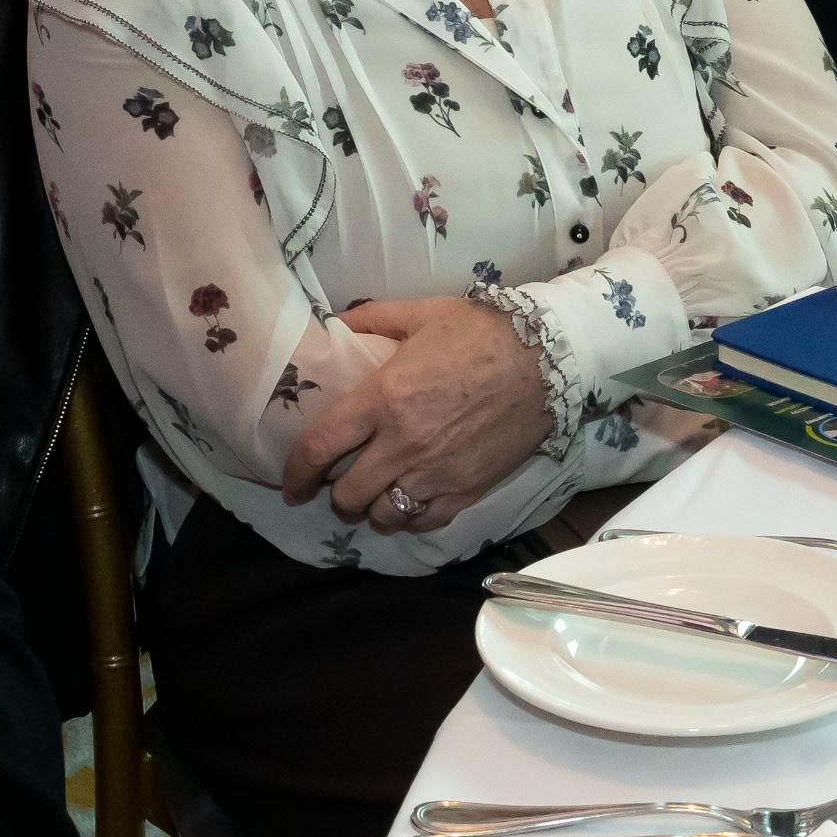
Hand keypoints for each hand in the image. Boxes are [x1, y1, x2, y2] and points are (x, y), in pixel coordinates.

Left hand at [281, 296, 550, 533]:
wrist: (545, 361)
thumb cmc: (480, 333)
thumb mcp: (420, 314)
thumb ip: (372, 319)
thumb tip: (337, 322)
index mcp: (382, 398)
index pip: (320, 447)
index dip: (296, 472)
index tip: (291, 483)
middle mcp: (402, 444)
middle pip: (346, 494)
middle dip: (333, 494)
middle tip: (336, 484)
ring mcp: (435, 473)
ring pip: (382, 515)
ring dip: (370, 509)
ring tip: (373, 496)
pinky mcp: (466, 490)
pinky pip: (423, 522)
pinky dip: (409, 519)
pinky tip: (408, 504)